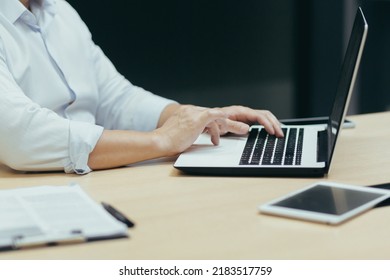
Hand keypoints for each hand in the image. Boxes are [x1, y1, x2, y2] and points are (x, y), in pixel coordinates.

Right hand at [155, 105, 282, 155]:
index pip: (213, 118)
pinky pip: (216, 117)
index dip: (226, 124)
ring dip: (235, 125)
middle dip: (235, 123)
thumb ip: (198, 135)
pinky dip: (228, 122)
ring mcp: (196, 113)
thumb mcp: (187, 138)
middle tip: (247, 129)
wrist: (159, 141)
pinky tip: (241, 128)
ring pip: (221, 116)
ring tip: (247, 132)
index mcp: (193, 115)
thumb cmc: (170, 142)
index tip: (237, 129)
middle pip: (220, 115)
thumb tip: (212, 139)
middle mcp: (196, 111)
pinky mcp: (197, 117)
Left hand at [219, 105, 283, 136]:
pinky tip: (272, 131)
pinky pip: (260, 121)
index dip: (267, 123)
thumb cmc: (213, 121)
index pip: (259, 116)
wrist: (207, 120)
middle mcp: (245, 112)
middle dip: (274, 124)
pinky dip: (268, 125)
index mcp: (241, 111)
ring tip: (279, 133)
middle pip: (265, 115)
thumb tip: (247, 129)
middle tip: (281, 134)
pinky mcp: (246, 120)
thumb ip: (233, 126)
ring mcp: (246, 116)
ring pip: (264, 117)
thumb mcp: (222, 124)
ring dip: (273, 124)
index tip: (272, 131)